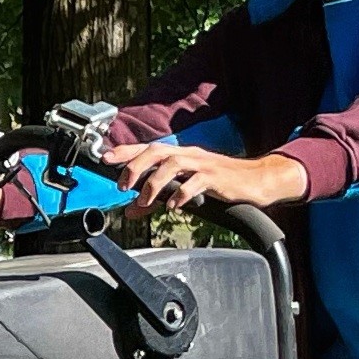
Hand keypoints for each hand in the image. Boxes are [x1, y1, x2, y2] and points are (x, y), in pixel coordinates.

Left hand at [106, 141, 308, 213]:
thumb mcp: (183, 189)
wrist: (254, 180)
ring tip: (144, 200)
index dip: (125, 151)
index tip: (104, 158)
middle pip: (157, 151)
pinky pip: (196, 182)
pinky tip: (173, 207)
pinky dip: (181, 194)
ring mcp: (203, 165)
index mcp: (180, 155)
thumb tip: (130, 211)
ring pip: (173, 163)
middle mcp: (189, 155)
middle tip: (122, 186)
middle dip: (135, 166)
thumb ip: (155, 198)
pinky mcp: (217, 178)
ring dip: (154, 182)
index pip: (147, 148)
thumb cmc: (217, 183)